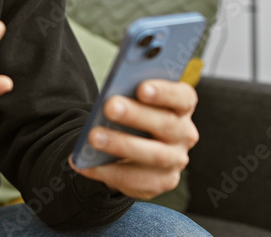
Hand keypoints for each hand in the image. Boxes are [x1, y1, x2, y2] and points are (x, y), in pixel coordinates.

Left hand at [69, 80, 199, 199]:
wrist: (133, 151)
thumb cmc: (132, 116)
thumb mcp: (133, 102)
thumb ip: (128, 97)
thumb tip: (110, 99)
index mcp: (182, 107)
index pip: (183, 97)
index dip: (164, 92)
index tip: (141, 88)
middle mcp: (184, 134)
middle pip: (166, 124)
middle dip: (136, 115)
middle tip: (109, 107)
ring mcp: (176, 160)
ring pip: (154, 155)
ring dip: (122, 145)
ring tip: (94, 137)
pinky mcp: (162, 182)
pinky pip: (137, 180)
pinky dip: (108, 171)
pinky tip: (86, 164)